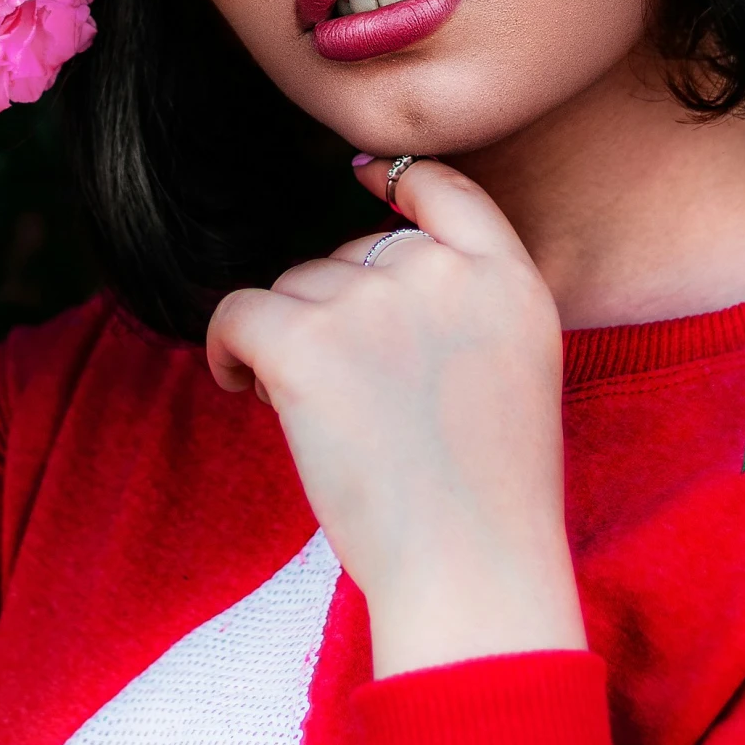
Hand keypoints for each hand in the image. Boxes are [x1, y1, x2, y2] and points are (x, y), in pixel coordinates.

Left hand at [207, 157, 584, 678]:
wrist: (471, 569)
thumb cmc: (487, 499)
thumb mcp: (517, 371)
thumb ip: (465, 304)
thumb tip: (367, 256)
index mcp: (509, 279)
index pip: (448, 188)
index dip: (398, 179)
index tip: (361, 175)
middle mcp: (442, 273)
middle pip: (352, 254)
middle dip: (337, 313)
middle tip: (363, 404)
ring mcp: (373, 300)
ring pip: (295, 288)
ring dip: (292, 341)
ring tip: (331, 421)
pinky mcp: (306, 339)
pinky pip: (238, 311)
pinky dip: (227, 346)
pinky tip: (242, 387)